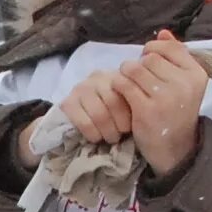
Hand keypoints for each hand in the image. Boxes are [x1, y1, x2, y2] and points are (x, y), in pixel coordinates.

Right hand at [14, 69, 133, 172]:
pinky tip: (96, 137)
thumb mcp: (129, 101)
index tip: (131, 126)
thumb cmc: (114, 111)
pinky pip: (84, 123)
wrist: (80, 117)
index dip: (130, 113)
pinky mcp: (67, 103)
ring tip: (111, 138)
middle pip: (113, 102)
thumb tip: (145, 110)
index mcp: (117, 74)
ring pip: (100, 114)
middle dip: (120, 125)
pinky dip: (93, 134)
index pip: (127, 91)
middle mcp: (97, 77)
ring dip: (108, 132)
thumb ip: (136, 99)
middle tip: (121, 135)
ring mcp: (80, 88)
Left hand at [112, 32, 207, 174]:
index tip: (150, 61)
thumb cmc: (177, 111)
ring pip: (133, 69)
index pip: (169, 47)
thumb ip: (175, 56)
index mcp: (196, 74)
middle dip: (139, 64)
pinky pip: (123, 84)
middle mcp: (183, 84)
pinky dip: (118, 86)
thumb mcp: (184, 83)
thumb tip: (163, 32)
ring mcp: (165, 97)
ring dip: (126, 74)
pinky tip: (122, 93)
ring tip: (130, 84)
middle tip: (139, 78)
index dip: (154, 49)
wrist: (174, 147)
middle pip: (149, 58)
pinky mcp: (145, 109)